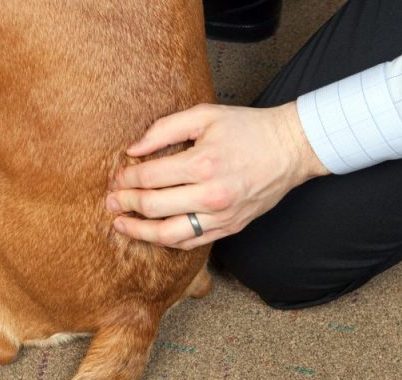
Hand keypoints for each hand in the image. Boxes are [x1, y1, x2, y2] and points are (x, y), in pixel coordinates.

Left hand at [106, 102, 328, 248]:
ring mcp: (221, 216)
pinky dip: (168, 240)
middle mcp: (210, 195)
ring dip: (140, 231)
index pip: (150, 177)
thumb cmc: (247, 128)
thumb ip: (165, 129)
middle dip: (126, 204)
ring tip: (122, 225)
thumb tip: (134, 149)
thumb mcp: (205, 115)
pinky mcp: (230, 228)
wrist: (290, 149)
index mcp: (202, 163)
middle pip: (153, 207)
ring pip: (168, 234)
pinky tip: (153, 233)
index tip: (117, 178)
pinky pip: (191, 242)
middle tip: (111, 202)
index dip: (127, 179)